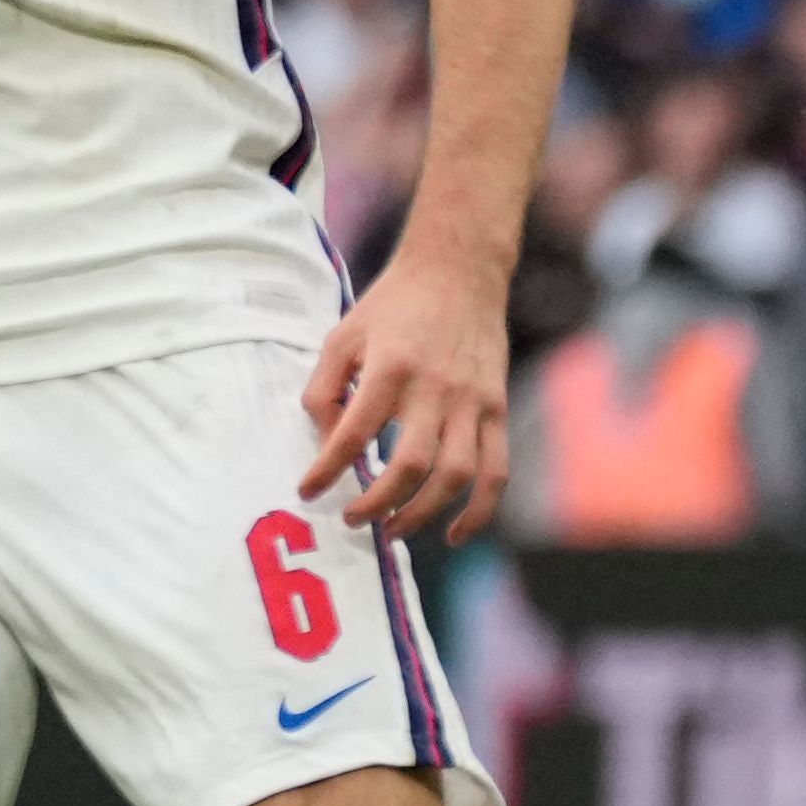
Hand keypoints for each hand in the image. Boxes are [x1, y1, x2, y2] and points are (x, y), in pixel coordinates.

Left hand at [298, 253, 509, 541]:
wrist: (459, 271)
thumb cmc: (392, 307)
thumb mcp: (342, 336)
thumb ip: (324, 390)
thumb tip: (325, 445)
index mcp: (390, 368)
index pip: (353, 433)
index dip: (327, 470)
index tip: (308, 491)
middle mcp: (435, 388)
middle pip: (409, 466)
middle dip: (377, 504)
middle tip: (352, 519)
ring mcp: (473, 401)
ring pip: (455, 476)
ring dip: (422, 513)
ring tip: (392, 529)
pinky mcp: (497, 409)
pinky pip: (496, 471)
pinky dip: (479, 511)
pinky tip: (454, 534)